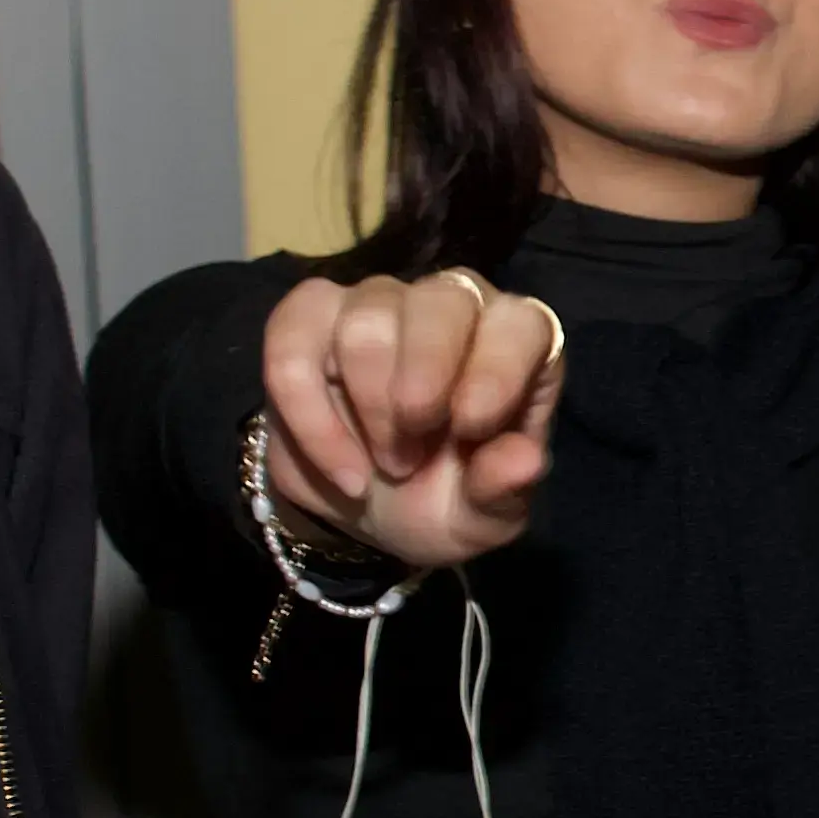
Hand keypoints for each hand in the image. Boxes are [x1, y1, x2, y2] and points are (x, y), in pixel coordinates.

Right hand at [257, 267, 564, 572]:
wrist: (366, 507)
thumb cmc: (445, 496)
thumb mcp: (484, 516)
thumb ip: (503, 489)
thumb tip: (524, 463)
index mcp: (515, 345)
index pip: (521, 323)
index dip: (499, 367)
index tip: (472, 426)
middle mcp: (453, 307)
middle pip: (442, 302)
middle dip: (424, 378)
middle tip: (412, 455)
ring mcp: (379, 303)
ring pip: (368, 320)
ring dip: (371, 406)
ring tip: (387, 465)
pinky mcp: (312, 317)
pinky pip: (294, 340)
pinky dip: (308, 413)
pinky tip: (341, 468)